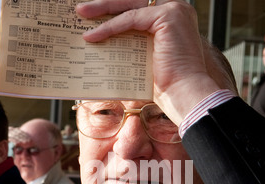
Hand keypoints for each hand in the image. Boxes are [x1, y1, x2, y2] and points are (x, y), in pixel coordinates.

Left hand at [76, 0, 220, 124]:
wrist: (183, 94)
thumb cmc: (167, 83)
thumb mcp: (145, 56)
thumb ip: (131, 42)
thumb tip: (106, 40)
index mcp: (171, 18)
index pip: (136, 8)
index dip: (115, 10)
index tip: (94, 14)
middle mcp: (175, 9)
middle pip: (132, 1)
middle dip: (105, 5)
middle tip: (82, 11)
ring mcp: (174, 9)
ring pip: (130, 5)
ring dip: (103, 9)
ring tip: (82, 16)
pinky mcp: (169, 15)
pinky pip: (131, 18)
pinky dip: (111, 27)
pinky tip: (93, 35)